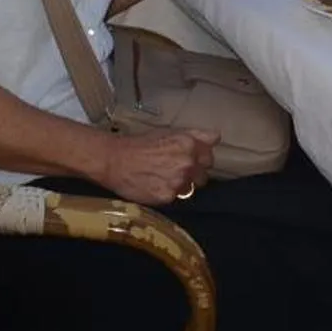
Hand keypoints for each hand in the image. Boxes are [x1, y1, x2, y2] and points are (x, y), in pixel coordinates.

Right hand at [95, 125, 218, 205]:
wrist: (115, 160)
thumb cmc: (140, 144)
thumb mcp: (169, 132)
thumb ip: (196, 136)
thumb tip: (216, 137)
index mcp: (189, 144)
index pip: (210, 157)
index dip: (200, 159)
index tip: (191, 160)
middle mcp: (187, 163)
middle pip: (204, 175)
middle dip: (193, 174)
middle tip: (175, 171)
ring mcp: (178, 181)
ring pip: (191, 188)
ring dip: (182, 185)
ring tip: (163, 179)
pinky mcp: (168, 197)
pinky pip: (175, 198)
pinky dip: (168, 194)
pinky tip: (155, 186)